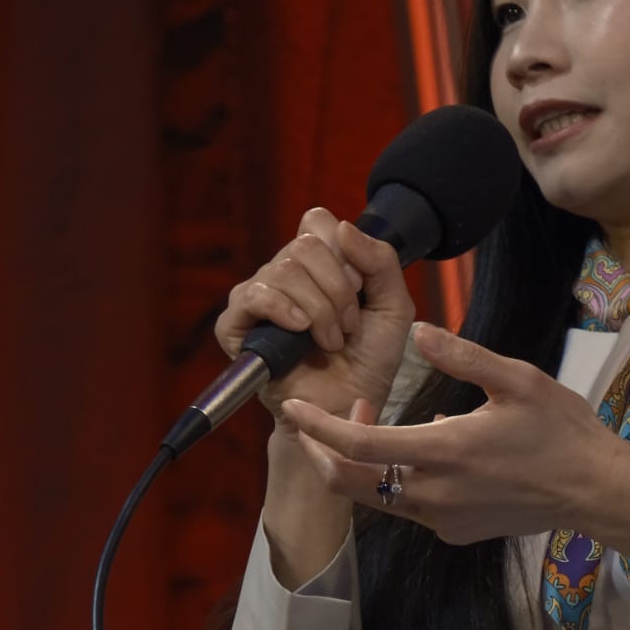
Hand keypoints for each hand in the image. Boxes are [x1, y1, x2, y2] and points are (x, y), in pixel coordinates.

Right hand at [214, 209, 415, 427]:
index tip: (360, 289)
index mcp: (316, 263)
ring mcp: (257, 298)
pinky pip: (253, 295)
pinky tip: (301, 331)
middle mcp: (283, 274)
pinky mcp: (235, 326)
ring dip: (319, 309)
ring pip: (284, 270)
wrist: (348, 408)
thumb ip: (382, 262)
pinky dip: (284, 310)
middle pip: (304, 245)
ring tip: (331, 342)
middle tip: (349, 326)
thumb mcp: (394, 307)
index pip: (317, 221)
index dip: (344, 252)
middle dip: (338, 288)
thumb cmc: (369, 361)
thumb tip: (342, 227)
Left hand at [280, 325, 629, 569]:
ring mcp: (442, 520)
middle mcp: (434, 495)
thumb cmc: (561, 430)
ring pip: (375, 498)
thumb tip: (420, 331)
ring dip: (359, 463)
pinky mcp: (454, 532)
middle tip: (318, 419)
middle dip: (322, 452)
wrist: (594, 491)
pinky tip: (415, 450)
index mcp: (444, 452)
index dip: (318, 427)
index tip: (294, 408)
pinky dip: (393, 479)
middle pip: (350, 483)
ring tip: (369, 421)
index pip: (357, 446)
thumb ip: (463, 356)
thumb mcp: (517, 379)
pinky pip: (407, 508)